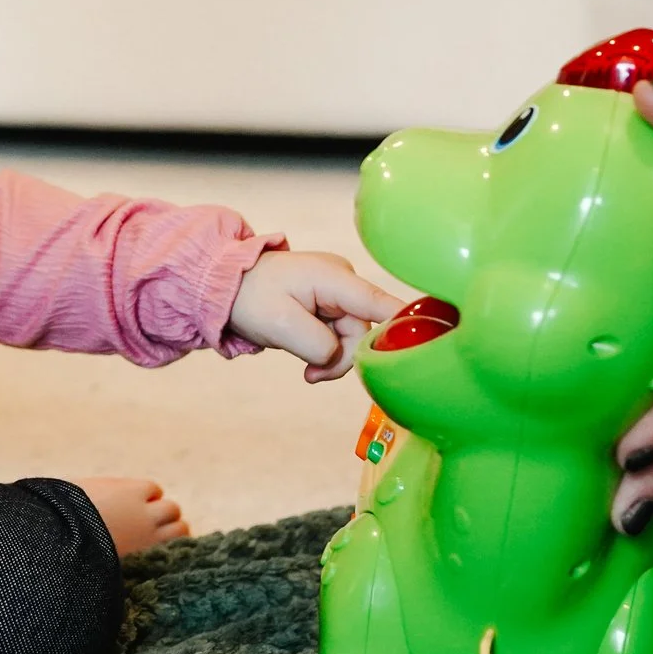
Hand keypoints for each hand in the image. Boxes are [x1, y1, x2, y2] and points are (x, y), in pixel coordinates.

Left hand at [228, 250, 399, 381]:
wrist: (225, 287)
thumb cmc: (249, 297)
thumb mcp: (279, 324)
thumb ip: (317, 344)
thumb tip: (338, 356)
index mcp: (335, 278)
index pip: (383, 304)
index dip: (407, 326)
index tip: (427, 347)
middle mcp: (344, 282)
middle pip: (367, 331)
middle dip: (344, 358)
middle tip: (311, 375)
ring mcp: (340, 294)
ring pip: (355, 339)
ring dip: (333, 359)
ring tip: (306, 371)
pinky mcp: (333, 306)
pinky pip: (343, 337)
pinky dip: (328, 354)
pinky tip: (310, 363)